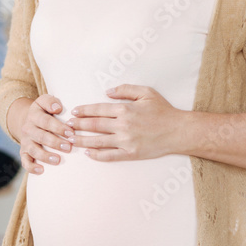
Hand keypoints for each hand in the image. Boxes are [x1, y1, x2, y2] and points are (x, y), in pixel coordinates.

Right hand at [16, 95, 74, 175]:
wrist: (29, 121)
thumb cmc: (44, 112)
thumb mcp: (44, 101)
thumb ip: (50, 101)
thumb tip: (57, 108)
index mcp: (34, 115)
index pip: (45, 121)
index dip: (58, 127)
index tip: (71, 133)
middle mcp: (28, 128)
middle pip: (41, 136)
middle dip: (55, 142)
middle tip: (68, 147)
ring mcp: (25, 141)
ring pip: (33, 150)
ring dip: (45, 156)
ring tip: (58, 160)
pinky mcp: (23, 152)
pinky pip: (25, 161)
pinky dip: (31, 167)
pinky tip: (41, 170)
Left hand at [68, 84, 186, 161]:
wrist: (179, 131)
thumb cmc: (163, 110)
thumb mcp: (146, 92)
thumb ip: (125, 90)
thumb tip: (107, 92)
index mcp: (125, 109)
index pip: (98, 110)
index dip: (83, 111)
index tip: (74, 112)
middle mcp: (123, 125)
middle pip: (94, 125)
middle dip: (78, 125)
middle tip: (67, 126)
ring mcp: (126, 141)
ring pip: (98, 141)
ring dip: (82, 140)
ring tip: (71, 140)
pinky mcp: (131, 154)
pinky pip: (110, 155)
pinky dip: (97, 155)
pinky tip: (88, 153)